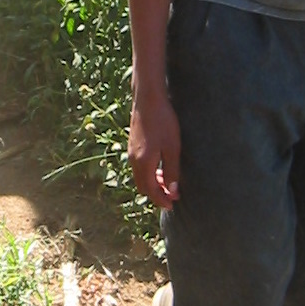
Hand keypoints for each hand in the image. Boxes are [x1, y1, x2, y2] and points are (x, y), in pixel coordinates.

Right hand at [129, 87, 180, 207]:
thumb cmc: (163, 122)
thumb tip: (172, 192)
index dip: (161, 200)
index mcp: (144, 163)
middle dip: (156, 194)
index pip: (151, 190)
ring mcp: (131, 152)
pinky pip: (138, 167)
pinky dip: (148, 174)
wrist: (148, 100)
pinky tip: (159, 168)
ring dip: (152, 184)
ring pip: (140, 177)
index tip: (172, 205)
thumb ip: (172, 171)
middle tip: (171, 197)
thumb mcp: (172, 148)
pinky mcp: (132, 145)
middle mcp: (134, 160)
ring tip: (167, 183)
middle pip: (143, 186)